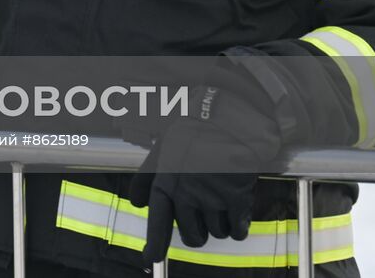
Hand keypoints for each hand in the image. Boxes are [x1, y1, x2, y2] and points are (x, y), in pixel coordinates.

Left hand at [128, 76, 282, 264]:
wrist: (230, 117)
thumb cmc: (195, 129)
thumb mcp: (163, 147)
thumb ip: (148, 176)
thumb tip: (136, 203)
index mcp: (167, 182)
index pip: (158, 222)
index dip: (154, 244)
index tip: (149, 257)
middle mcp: (188, 195)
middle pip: (193, 236)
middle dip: (197, 231)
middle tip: (203, 214)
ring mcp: (213, 199)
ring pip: (216, 233)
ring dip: (219, 225)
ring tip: (221, 200)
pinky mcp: (238, 200)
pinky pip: (237, 231)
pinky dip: (238, 227)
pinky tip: (237, 212)